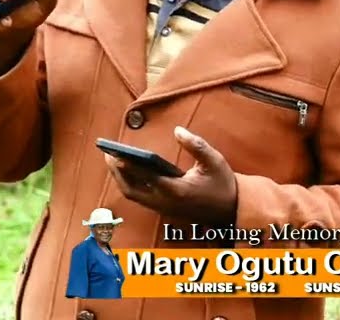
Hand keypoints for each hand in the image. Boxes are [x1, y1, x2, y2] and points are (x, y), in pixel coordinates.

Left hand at [106, 126, 237, 227]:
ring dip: (121, 179)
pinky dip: (130, 184)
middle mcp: (166, 202)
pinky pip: (140, 198)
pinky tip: (127, 169)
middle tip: (107, 154)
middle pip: (132, 191)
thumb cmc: (222, 183)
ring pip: (134, 196)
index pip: (148, 178)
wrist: (231, 209)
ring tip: (113, 159)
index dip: (130, 167)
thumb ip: (196, 144)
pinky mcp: (164, 209)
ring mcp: (164, 208)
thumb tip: (178, 130)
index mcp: (178, 191)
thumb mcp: (214, 160)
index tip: (117, 155)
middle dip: (117, 173)